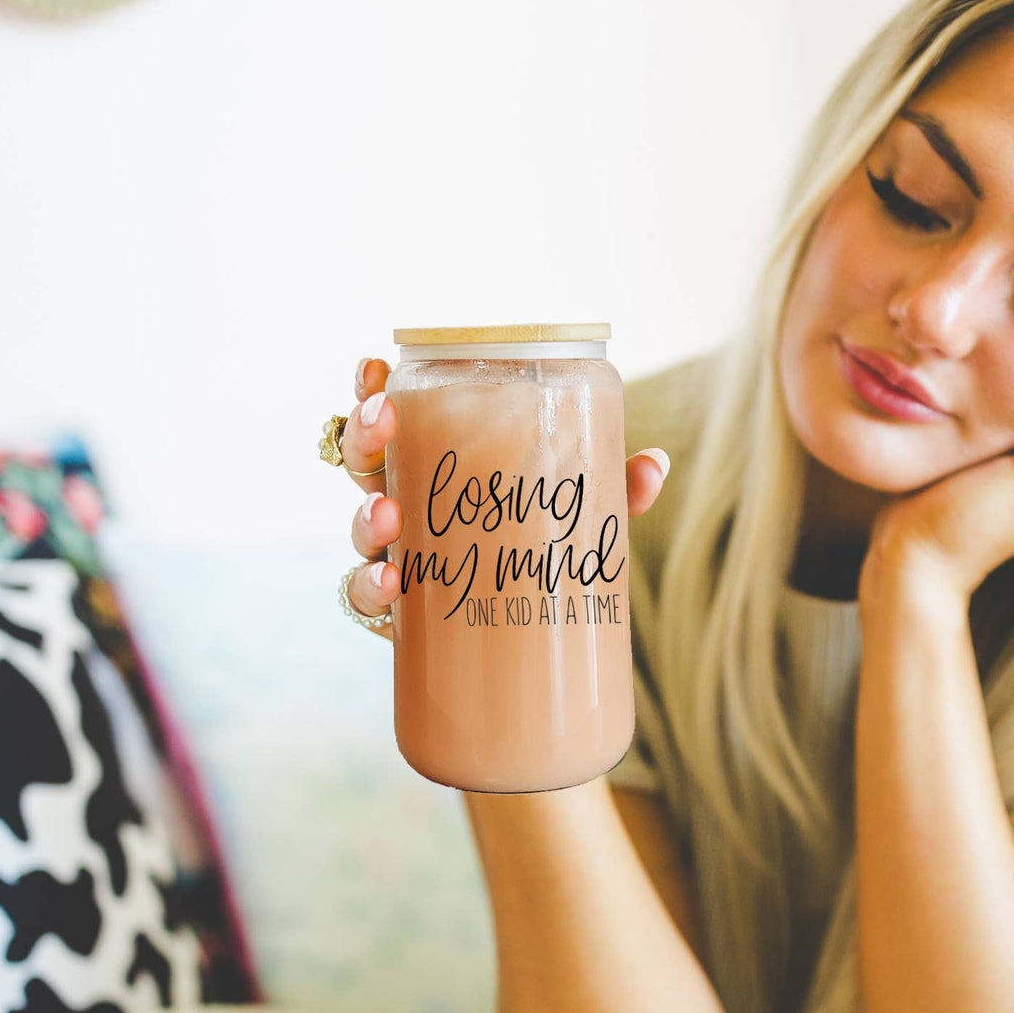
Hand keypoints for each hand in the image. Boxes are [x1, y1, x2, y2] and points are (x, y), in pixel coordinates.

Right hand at [341, 357, 671, 633]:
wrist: (531, 648)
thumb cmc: (542, 558)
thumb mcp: (578, 517)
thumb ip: (611, 490)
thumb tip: (655, 464)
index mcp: (437, 466)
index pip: (395, 417)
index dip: (373, 387)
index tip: (378, 363)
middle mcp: (405, 505)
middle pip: (362, 460)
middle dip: (364, 433)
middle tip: (383, 417)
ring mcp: (395, 557)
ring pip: (358, 527)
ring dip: (366, 514)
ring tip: (388, 512)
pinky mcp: (397, 613)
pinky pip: (364, 597)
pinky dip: (371, 586)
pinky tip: (391, 582)